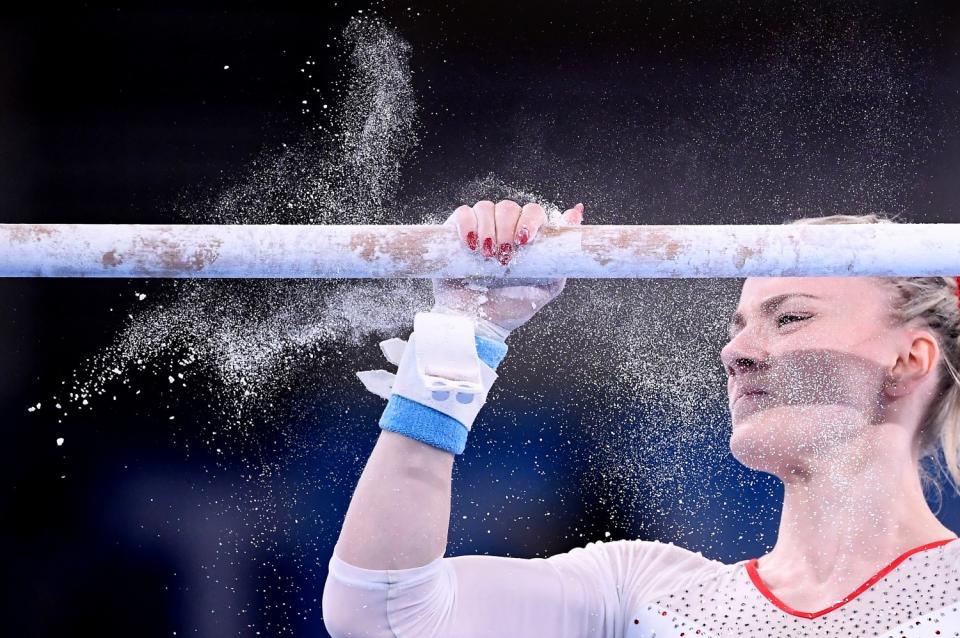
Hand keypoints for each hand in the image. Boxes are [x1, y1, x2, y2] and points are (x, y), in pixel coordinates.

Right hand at [432, 199, 584, 337]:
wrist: (477, 322)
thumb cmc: (512, 307)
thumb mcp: (547, 285)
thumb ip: (564, 255)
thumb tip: (576, 213)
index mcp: (525, 237)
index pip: (532, 212)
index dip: (530, 221)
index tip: (524, 241)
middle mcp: (503, 229)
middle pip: (508, 208)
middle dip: (507, 231)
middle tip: (503, 258)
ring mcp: (480, 229)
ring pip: (486, 208)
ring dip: (488, 230)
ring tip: (486, 257)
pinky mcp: (456, 233)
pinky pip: (463, 213)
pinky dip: (467, 224)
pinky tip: (470, 245)